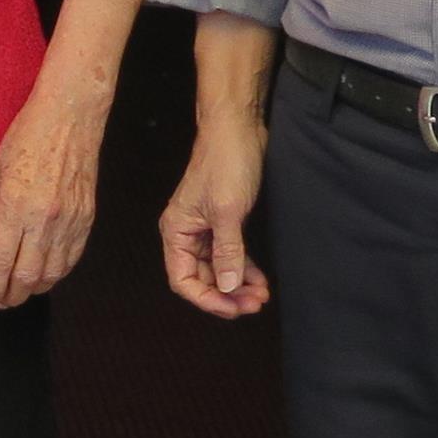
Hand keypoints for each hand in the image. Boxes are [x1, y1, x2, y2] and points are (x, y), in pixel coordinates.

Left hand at [0, 79, 104, 313]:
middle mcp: (44, 220)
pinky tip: (47, 274)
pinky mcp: (86, 218)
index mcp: (16, 207)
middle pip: (27, 275)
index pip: (1, 262)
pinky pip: (73, 257)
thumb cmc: (28, 137)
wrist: (70, 117)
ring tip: (21, 292)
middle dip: (12, 295)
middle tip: (1, 302)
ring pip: (53, 272)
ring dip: (35, 288)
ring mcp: (69, 221)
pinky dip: (59, 273)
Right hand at [157, 117, 272, 318]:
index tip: (233, 308)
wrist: (238, 129)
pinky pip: (229, 254)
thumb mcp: (228, 212)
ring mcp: (205, 228)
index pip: (183, 279)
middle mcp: (186, 233)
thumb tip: (227, 287)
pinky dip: (243, 267)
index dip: (207, 298)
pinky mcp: (223, 221)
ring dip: (237, 284)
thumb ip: (227, 252)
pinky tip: (259, 279)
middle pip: (202, 277)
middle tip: (254, 304)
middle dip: (227, 293)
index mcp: (176, 231)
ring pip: (218, 268)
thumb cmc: (226, 163)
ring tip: (261, 296)